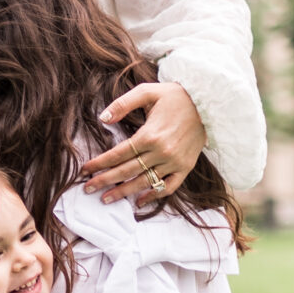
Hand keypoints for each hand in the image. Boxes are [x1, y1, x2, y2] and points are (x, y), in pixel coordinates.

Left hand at [80, 79, 206, 204]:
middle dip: (105, 181)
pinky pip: (168, 187)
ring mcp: (174, 162)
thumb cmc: (175, 96)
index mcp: (150, 135)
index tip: (85, 170)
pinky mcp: (185, 168)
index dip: (100, 163)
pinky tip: (139, 201)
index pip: (118, 154)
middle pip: (127, 171)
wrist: (208, 104)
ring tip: (106, 199)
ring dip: (124, 192)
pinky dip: (153, 196)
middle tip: (88, 189)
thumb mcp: (147, 91)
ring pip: (144, 182)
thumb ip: (123, 104)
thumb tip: (103, 119)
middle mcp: (161, 152)